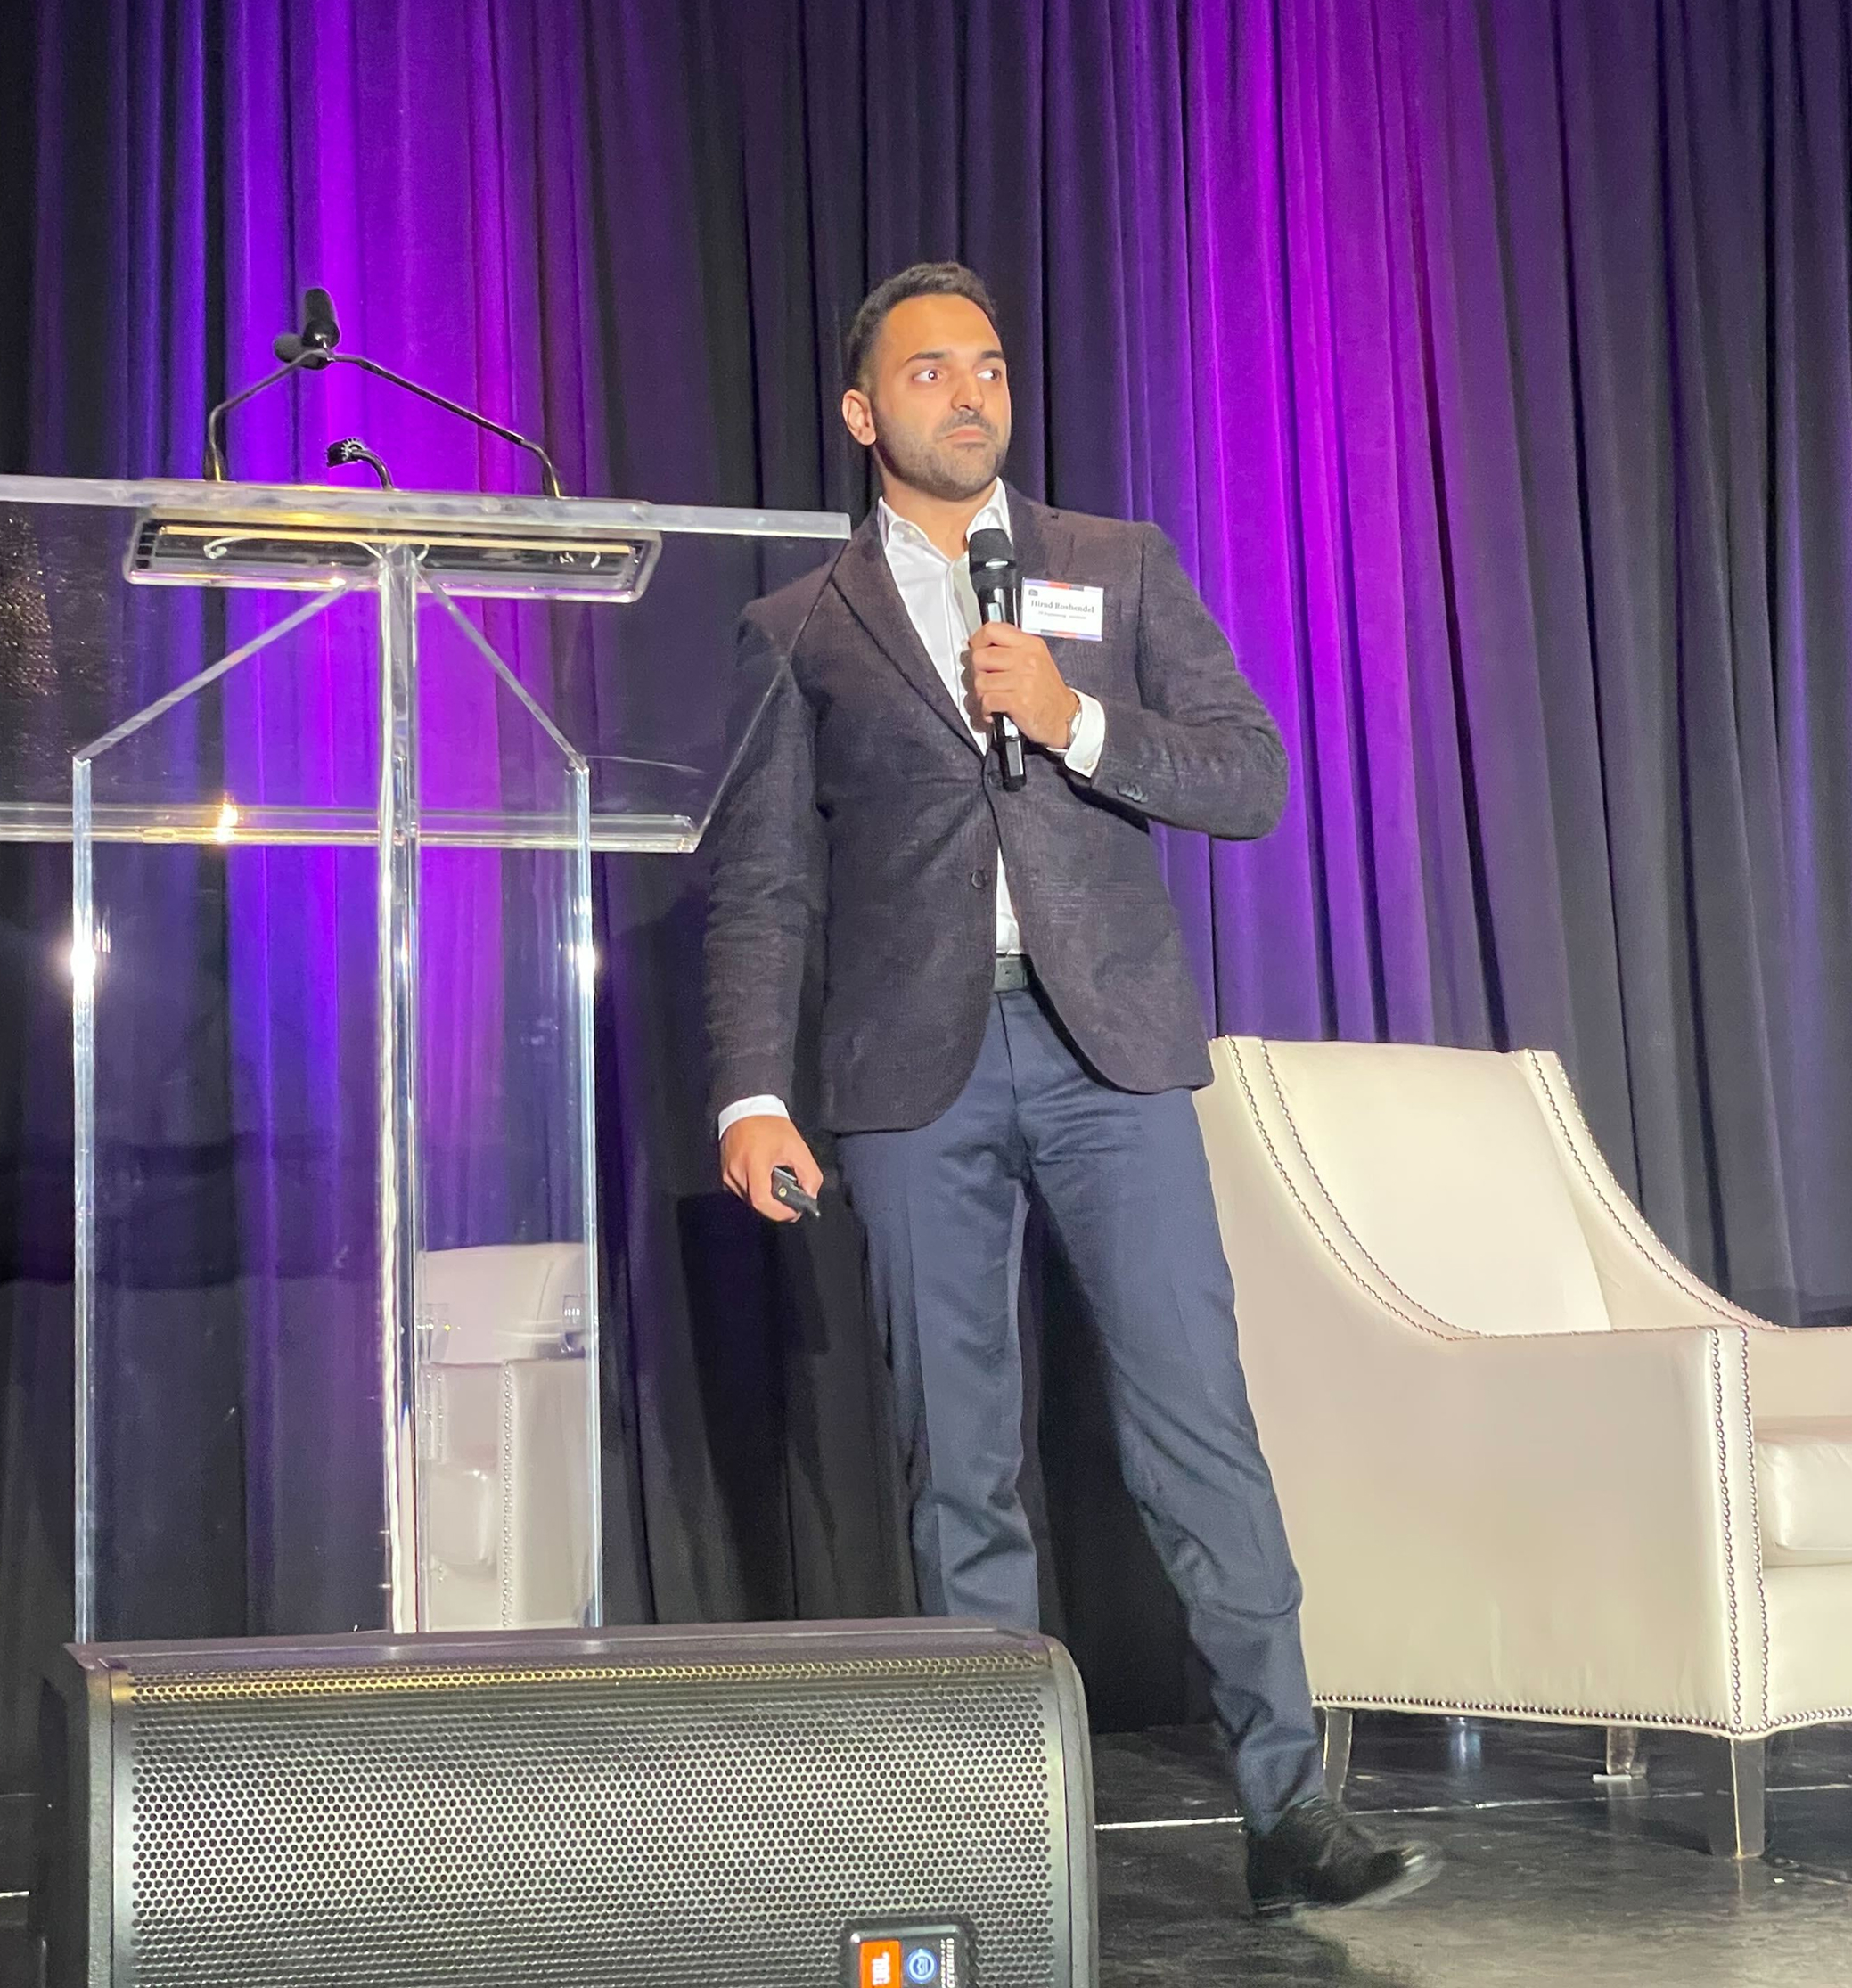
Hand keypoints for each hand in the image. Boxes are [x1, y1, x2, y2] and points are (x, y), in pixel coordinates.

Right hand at [720, 1114, 823, 1223]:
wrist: (746, 1108)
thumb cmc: (771, 1126)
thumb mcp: (797, 1147)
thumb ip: (809, 1174)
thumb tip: (810, 1196)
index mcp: (754, 1164)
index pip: (762, 1200)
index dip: (779, 1212)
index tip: (794, 1211)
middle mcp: (736, 1172)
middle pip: (757, 1204)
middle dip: (776, 1206)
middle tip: (791, 1197)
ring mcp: (728, 1174)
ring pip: (749, 1200)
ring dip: (766, 1198)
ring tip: (777, 1182)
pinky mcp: (725, 1174)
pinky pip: (742, 1192)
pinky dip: (756, 1191)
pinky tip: (765, 1177)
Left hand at [967, 622, 1081, 749]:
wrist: (1064, 716)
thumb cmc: (1047, 691)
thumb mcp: (1036, 659)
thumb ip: (1012, 649)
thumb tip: (981, 645)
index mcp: (1030, 645)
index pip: (992, 630)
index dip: (977, 641)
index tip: (977, 649)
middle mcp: (1027, 659)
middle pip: (980, 657)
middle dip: (978, 672)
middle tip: (985, 680)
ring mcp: (1023, 680)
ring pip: (981, 681)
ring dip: (981, 694)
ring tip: (992, 697)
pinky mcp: (1019, 701)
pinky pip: (987, 700)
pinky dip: (986, 709)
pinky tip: (994, 710)